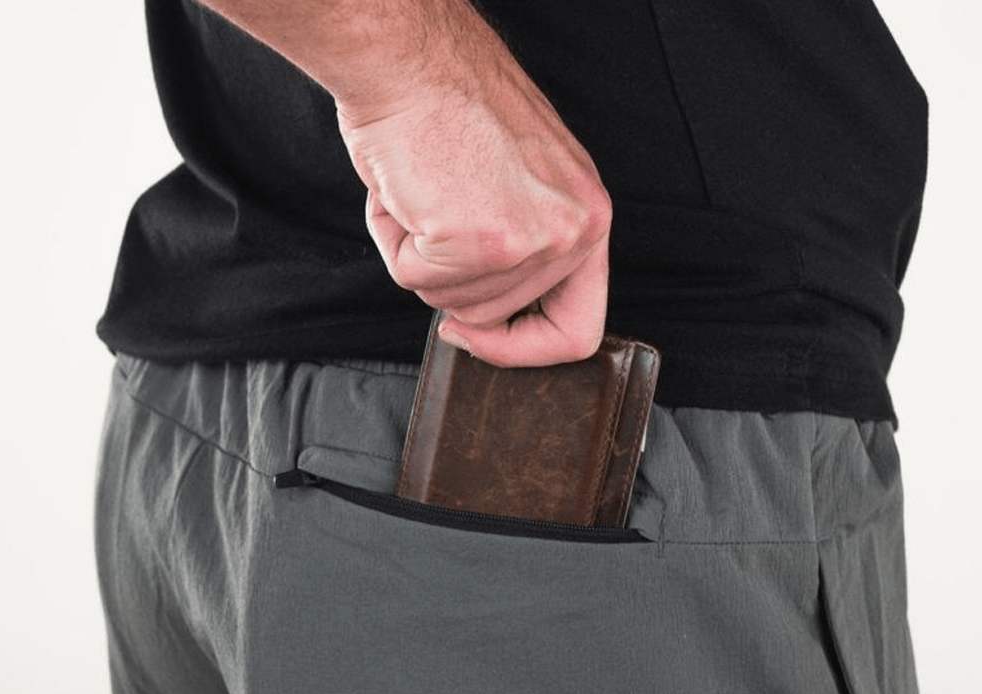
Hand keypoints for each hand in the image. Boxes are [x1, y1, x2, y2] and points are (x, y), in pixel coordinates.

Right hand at [336, 28, 610, 365]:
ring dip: (417, 255)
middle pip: (495, 316)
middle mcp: (573, 231)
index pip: (578, 329)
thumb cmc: (448, 106)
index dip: (522, 349)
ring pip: (452, 302)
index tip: (478, 337)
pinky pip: (415, 280)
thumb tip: (485, 320)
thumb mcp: (519, 186)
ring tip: (423, 190)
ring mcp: (530, 239)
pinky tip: (406, 190)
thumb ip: (520, 253)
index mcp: (588, 216)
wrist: (407, 56)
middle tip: (435, 210)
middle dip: (448, 277)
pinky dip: (393, 242)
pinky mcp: (480, 241)